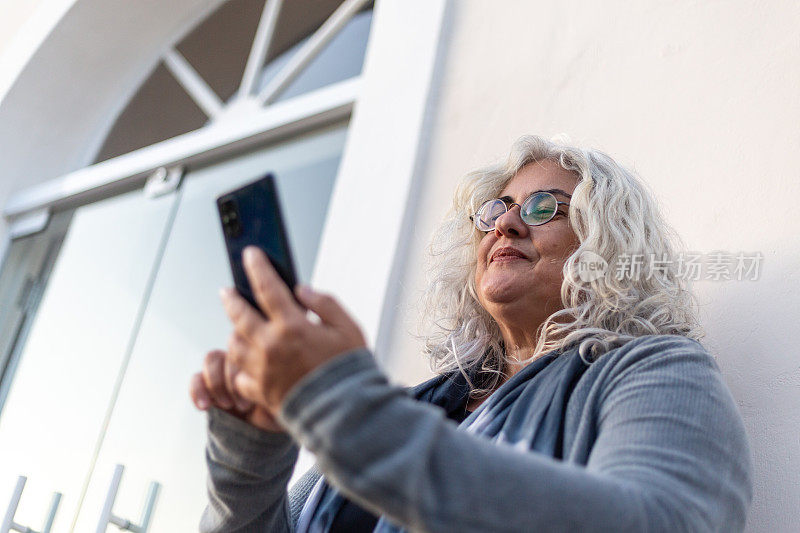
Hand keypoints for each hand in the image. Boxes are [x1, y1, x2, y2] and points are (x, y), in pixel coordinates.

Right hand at [189, 349, 284, 432]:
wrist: (261, 431)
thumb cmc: (278, 411)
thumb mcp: (285, 400)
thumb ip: (280, 388)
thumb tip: (275, 382)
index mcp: (262, 356)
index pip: (252, 346)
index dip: (250, 369)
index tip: (256, 396)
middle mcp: (242, 358)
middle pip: (231, 350)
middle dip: (234, 379)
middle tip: (244, 406)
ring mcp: (224, 369)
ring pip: (212, 358)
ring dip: (217, 383)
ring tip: (227, 405)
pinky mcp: (207, 385)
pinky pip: (196, 379)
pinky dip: (197, 391)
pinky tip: (204, 407)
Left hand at [219, 246, 366, 416]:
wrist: (344, 413)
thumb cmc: (349, 370)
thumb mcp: (348, 328)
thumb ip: (325, 304)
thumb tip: (302, 290)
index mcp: (292, 326)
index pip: (267, 287)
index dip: (257, 267)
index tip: (250, 254)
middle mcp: (271, 345)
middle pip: (239, 315)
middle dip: (231, 299)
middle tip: (227, 291)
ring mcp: (262, 370)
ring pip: (234, 344)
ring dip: (234, 332)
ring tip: (237, 326)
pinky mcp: (260, 392)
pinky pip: (239, 375)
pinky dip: (240, 366)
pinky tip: (246, 362)